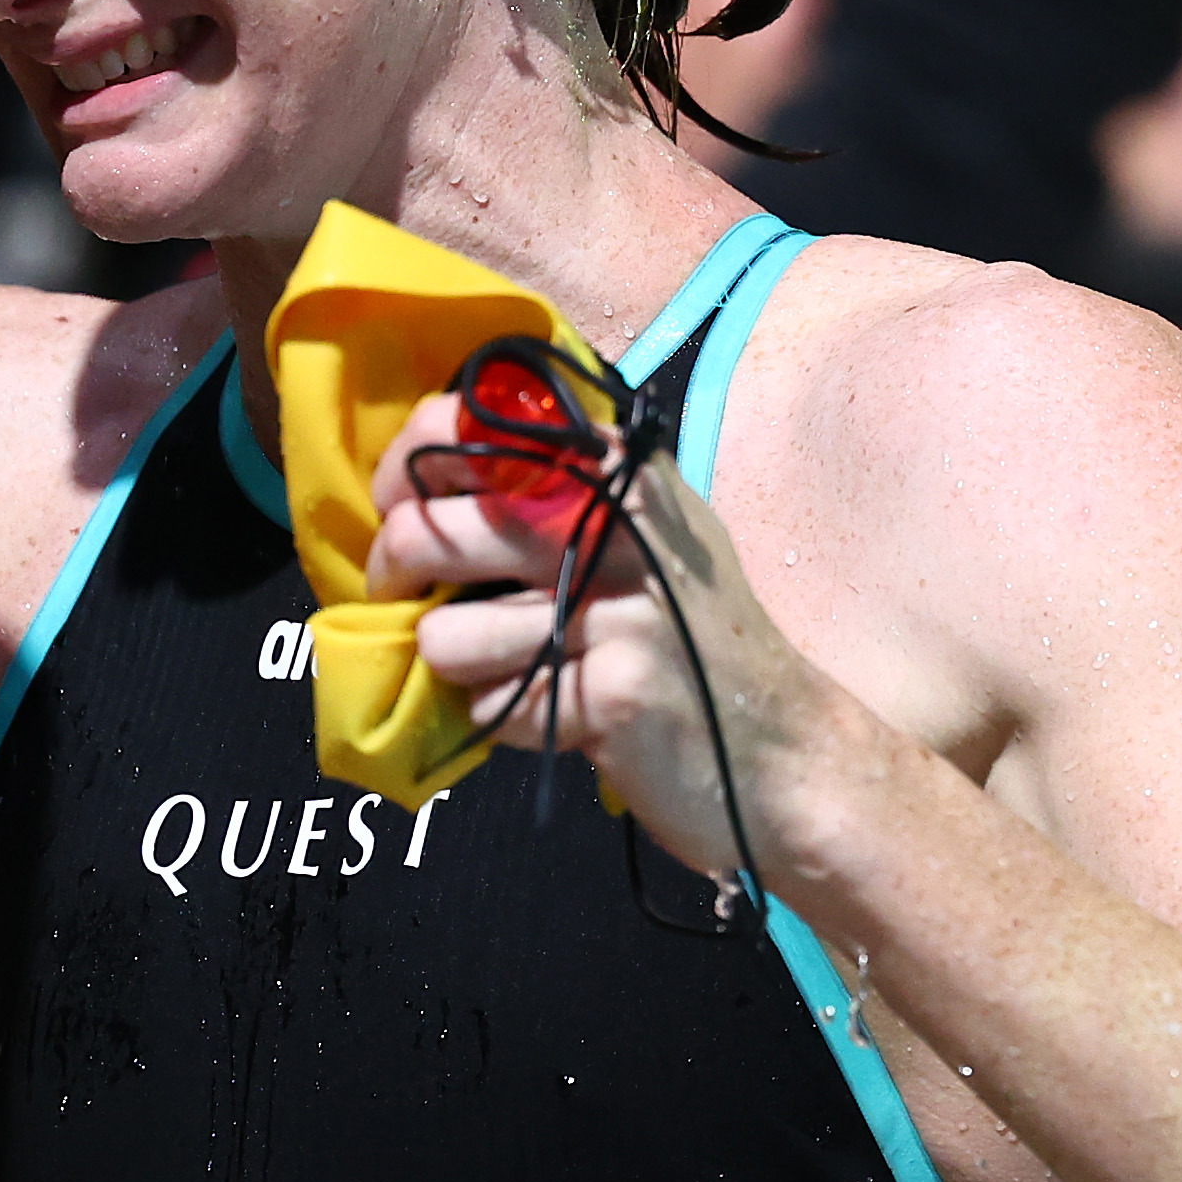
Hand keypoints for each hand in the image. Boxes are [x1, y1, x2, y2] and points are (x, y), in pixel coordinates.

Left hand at [365, 391, 849, 878]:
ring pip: (446, 637)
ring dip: (461, 668)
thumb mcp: (646, 533)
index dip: (402, 474)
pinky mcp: (610, 692)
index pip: (460, 431)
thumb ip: (554, 488)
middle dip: (397, 576)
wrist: (784, 751)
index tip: (399, 511)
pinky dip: (505, 721)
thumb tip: (418, 482)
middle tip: (410, 600)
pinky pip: (493, 707)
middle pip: (431, 534)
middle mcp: (618, 522)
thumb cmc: (695, 640)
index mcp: (615, 469)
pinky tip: (556, 716)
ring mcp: (618, 609)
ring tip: (514, 670)